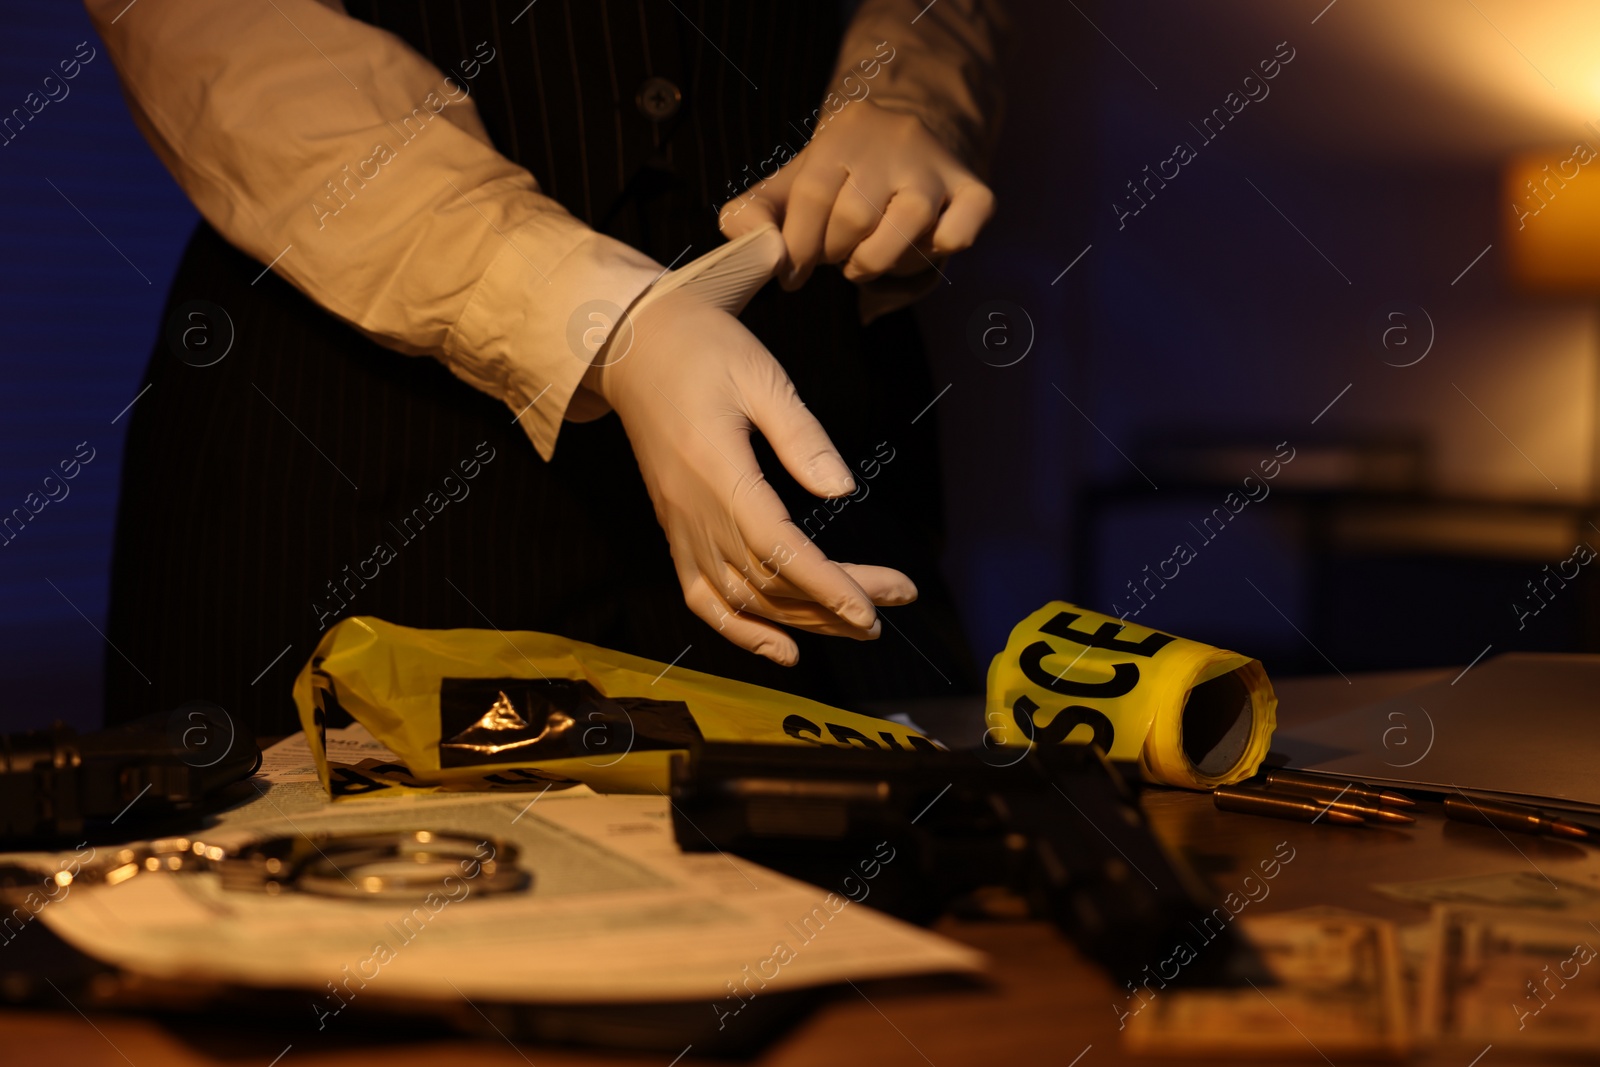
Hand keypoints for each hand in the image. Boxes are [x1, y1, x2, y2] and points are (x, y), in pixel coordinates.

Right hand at [582, 230, 916, 665]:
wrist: (632, 347)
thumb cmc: (703, 349)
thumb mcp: (760, 374)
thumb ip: (800, 434)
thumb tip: (843, 489)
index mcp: (717, 469)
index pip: (777, 546)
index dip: (826, 585)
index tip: (872, 608)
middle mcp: (693, 510)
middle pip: (768, 579)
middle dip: (832, 604)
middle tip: (891, 606)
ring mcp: (680, 525)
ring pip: (740, 597)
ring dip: (800, 621)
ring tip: (856, 627)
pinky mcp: (675, 529)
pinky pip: (701, 596)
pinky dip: (739, 630)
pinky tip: (783, 649)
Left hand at [719, 100, 994, 289]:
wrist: (900, 141)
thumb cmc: (836, 179)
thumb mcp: (788, 186)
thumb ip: (752, 214)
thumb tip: (760, 249)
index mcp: (842, 135)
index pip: (812, 198)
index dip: (797, 247)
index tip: (792, 273)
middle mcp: (895, 142)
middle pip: (856, 216)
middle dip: (837, 252)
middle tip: (836, 254)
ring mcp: (936, 167)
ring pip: (907, 225)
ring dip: (878, 260)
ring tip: (865, 261)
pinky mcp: (974, 191)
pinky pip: (962, 231)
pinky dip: (940, 250)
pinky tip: (920, 247)